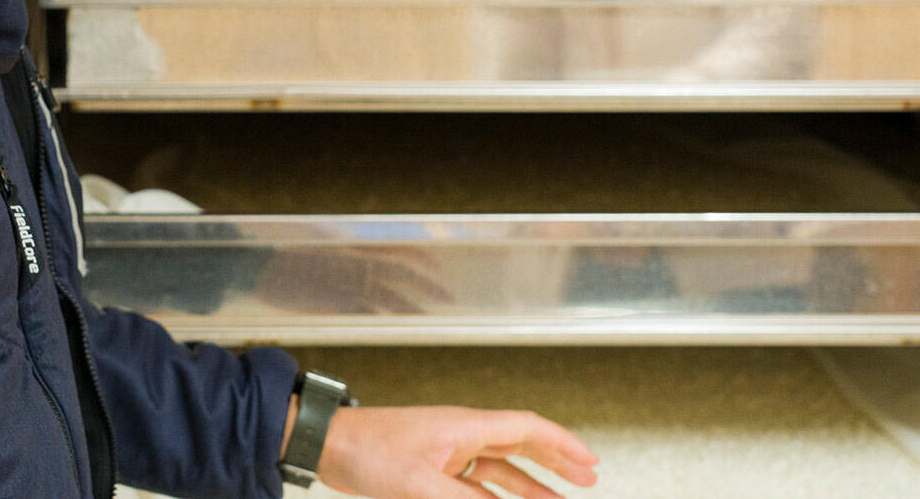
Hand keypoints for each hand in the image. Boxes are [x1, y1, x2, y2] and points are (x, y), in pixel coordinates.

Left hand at [313, 403, 597, 498]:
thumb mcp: (421, 486)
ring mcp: (448, 451)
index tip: (590, 462)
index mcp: (466, 427)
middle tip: (588, 479)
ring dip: (531, 485)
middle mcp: (462, 435)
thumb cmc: (368, 452)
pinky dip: (498, 496)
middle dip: (556, 461)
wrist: (329, 445)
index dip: (562, 443)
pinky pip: (477, 483)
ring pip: (501, 468)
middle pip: (521, 445)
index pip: (526, 428)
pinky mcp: (433, 467)